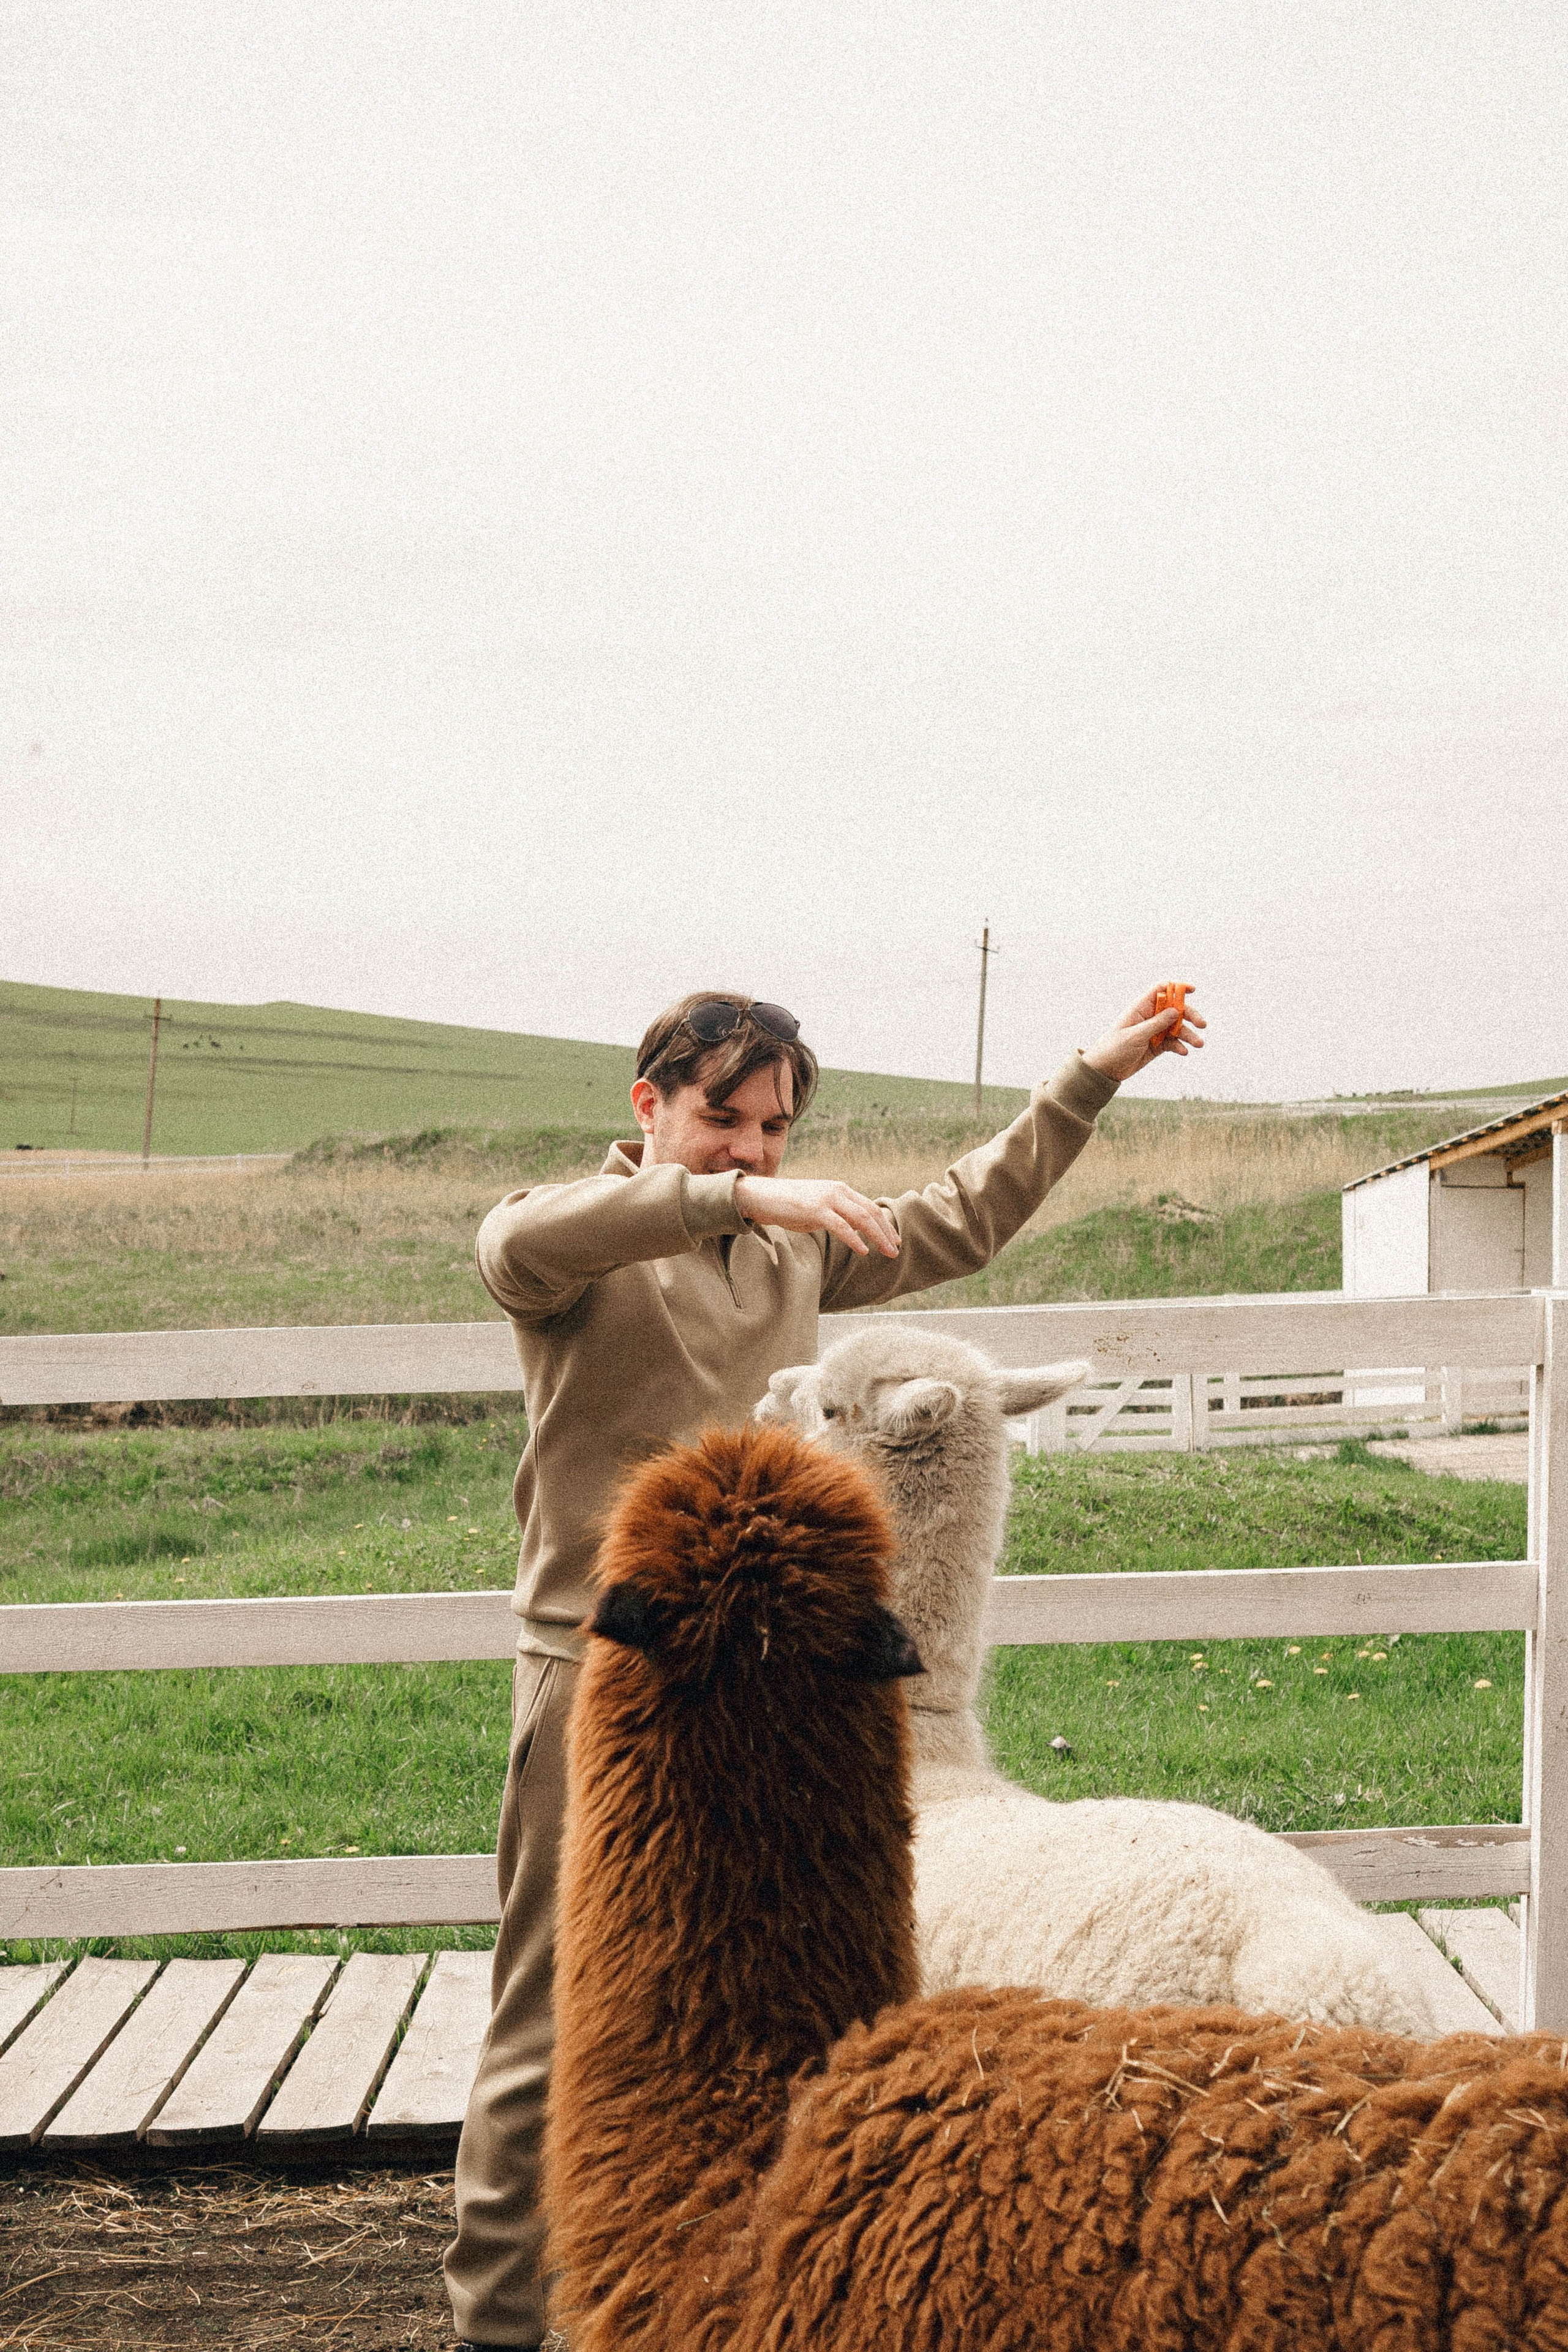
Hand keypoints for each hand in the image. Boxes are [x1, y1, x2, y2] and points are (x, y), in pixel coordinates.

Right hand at [732, 1175, 900, 1257]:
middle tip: (896, 1250)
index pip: (869, 1207)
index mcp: (840, 1190)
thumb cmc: (789, 1205)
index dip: (884, 1224)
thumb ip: (838, 1216)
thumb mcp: (818, 1210)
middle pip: (870, 1212)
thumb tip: (855, 1230)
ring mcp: (827, 1199)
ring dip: (878, 1237)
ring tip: (887, 1252)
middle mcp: (838, 1191)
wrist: (762, 1197)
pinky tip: (864, 1251)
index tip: (894, 1239)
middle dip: (886, 1232)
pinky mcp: (815, 1210)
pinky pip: (841, 1226)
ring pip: (861, 1218)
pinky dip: (855, 1239)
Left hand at [1082, 985, 1206, 1080]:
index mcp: (1141, 1008)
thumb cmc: (1114, 1048)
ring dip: (1189, 1034)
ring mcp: (1154, 1031)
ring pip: (1176, 1028)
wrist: (1105, 1069)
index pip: (1161, 989)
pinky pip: (1173, 1042)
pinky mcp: (1157, 1045)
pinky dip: (1179, 1046)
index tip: (1193, 990)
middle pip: (1175, 1009)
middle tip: (1202, 1024)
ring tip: (1198, 1044)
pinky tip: (1183, 1052)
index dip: (1177, 987)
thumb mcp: (1135, 1036)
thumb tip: (1176, 1010)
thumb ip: (1156, 1023)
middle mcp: (1149, 1017)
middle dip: (1190, 1015)